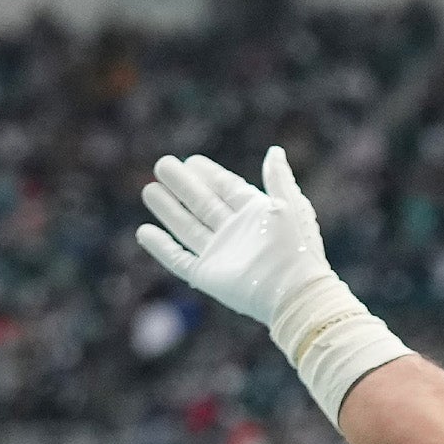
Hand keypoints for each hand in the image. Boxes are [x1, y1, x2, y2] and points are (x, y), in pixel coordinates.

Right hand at [138, 147, 337, 328]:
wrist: (294, 292)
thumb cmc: (298, 249)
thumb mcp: (291, 206)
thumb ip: (279, 179)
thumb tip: (274, 152)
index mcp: (255, 214)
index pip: (226, 188)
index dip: (208, 174)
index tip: (190, 160)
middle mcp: (235, 233)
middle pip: (202, 204)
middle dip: (182, 185)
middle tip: (162, 165)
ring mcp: (220, 254)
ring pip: (187, 227)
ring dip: (168, 210)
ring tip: (149, 190)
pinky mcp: (207, 276)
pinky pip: (178, 260)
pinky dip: (161, 247)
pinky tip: (145, 232)